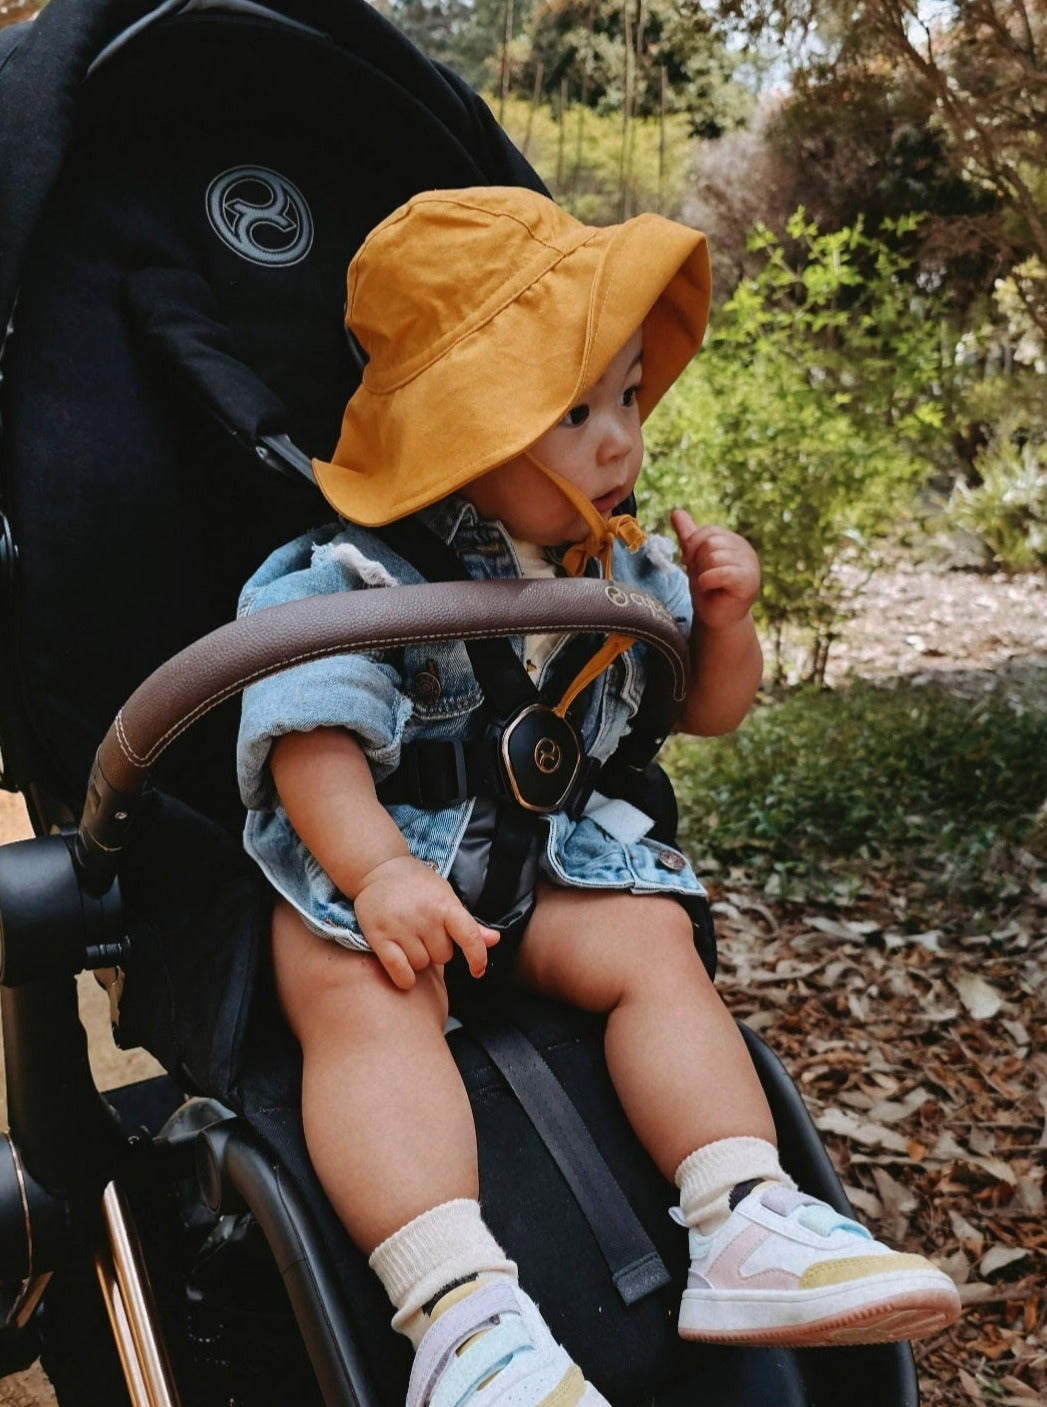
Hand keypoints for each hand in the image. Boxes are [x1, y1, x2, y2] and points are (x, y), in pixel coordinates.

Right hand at [352, 855, 499, 990]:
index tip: (478, 970)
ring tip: (409, 939)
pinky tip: (404, 971)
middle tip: (425, 932)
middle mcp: (425, 917)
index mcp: (445, 905)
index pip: (470, 937)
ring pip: (421, 965)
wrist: (378, 868)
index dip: (478, 958)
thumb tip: (495, 940)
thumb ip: (469, 923)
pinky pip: (399, 972)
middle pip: (443, 956)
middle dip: (437, 949)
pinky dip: (404, 978)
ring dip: (418, 960)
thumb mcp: (446, 896)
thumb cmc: (417, 884)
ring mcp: (401, 927)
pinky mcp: (379, 937)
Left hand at [671, 510, 760, 632]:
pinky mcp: (749, 580)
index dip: (693, 546)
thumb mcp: (695, 559)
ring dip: (704, 574)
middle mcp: (745, 549)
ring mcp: (750, 564)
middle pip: (710, 543)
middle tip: (706, 579)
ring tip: (711, 585)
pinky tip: (713, 589)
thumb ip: (689, 536)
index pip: (708, 531)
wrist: (716, 619)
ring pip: (713, 556)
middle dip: (699, 563)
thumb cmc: (707, 590)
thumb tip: (676, 511)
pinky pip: (720, 572)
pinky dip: (708, 582)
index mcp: (734, 541)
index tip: (690, 563)